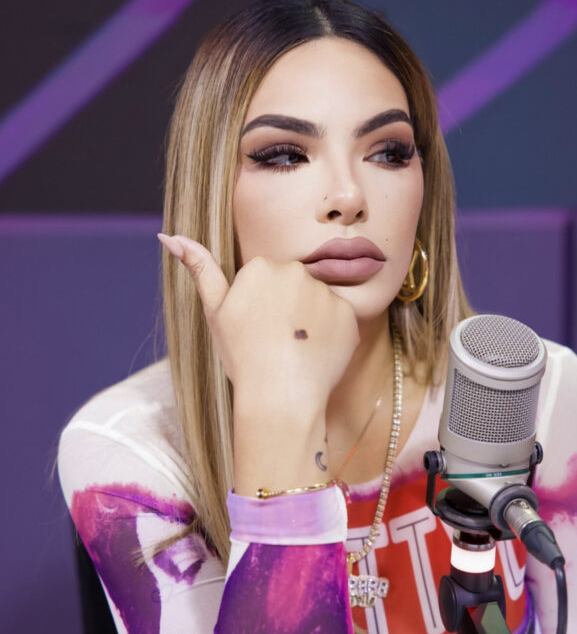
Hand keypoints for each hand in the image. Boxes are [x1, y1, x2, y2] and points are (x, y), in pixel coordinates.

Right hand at [158, 234, 359, 493]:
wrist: (280, 397)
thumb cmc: (243, 356)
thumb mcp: (215, 312)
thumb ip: (200, 269)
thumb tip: (170, 236)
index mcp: (262, 266)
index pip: (265, 279)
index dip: (260, 306)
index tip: (256, 329)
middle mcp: (297, 271)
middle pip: (293, 286)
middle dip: (287, 308)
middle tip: (275, 341)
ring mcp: (326, 292)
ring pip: (317, 302)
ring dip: (310, 322)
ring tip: (296, 351)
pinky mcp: (349, 314)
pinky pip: (339, 320)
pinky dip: (331, 337)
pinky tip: (315, 356)